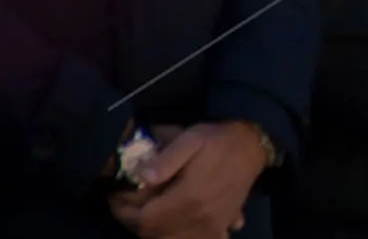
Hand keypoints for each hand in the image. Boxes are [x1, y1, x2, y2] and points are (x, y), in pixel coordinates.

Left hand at [106, 121, 268, 237]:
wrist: (252, 143)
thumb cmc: (218, 140)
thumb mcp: (191, 139)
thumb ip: (166, 159)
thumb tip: (141, 177)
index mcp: (188, 198)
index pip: (145, 220)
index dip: (123, 212)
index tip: (115, 197)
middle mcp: (199, 217)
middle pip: (155, 234)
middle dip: (136, 221)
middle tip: (127, 204)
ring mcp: (212, 225)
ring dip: (156, 231)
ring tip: (148, 213)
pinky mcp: (222, 224)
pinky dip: (186, 237)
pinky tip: (179, 227)